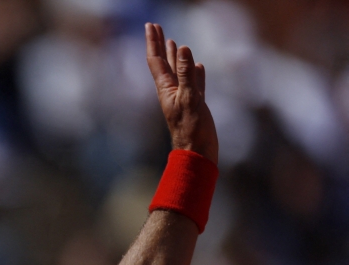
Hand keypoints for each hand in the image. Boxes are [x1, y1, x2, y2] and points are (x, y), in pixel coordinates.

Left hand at [145, 23, 218, 164]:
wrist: (198, 155)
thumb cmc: (192, 131)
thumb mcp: (190, 99)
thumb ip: (186, 74)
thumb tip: (182, 48)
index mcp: (166, 89)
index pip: (156, 60)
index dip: (154, 42)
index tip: (150, 25)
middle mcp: (171, 92)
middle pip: (163, 63)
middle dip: (160, 44)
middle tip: (156, 27)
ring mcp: (183, 98)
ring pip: (177, 72)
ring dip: (174, 56)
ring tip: (173, 43)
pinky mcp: (195, 105)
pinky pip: (194, 84)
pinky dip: (194, 73)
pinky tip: (198, 66)